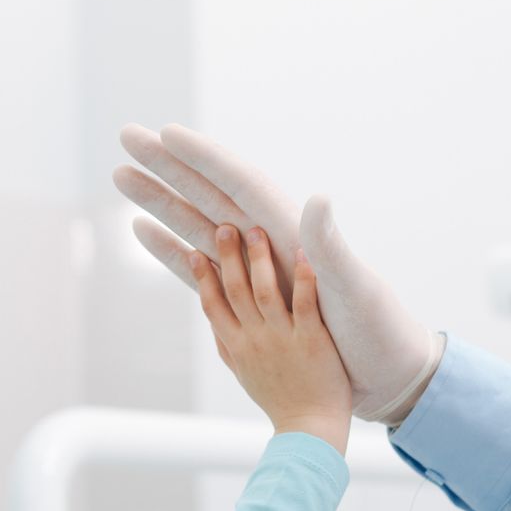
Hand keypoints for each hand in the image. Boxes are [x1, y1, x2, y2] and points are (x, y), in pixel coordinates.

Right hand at [115, 123, 444, 424]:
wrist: (388, 377)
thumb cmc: (378, 333)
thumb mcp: (355, 289)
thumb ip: (329, 247)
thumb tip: (316, 198)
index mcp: (292, 234)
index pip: (241, 183)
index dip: (204, 158)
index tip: (168, 133)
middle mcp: (270, 244)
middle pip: (209, 193)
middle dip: (167, 165)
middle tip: (127, 134)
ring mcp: (259, 272)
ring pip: (197, 225)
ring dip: (160, 200)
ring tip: (122, 176)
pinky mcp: (252, 302)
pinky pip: (202, 270)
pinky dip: (172, 247)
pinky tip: (145, 230)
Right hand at [190, 224, 350, 453]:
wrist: (309, 430)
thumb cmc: (279, 401)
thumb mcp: (243, 374)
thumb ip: (227, 344)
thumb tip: (212, 319)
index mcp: (237, 347)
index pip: (212, 306)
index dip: (202, 277)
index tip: (193, 251)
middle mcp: (254, 339)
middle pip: (235, 291)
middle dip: (226, 257)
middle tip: (223, 227)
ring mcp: (282, 339)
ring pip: (264, 292)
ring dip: (258, 260)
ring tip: (255, 232)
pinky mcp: (311, 340)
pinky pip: (304, 303)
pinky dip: (302, 277)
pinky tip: (303, 252)